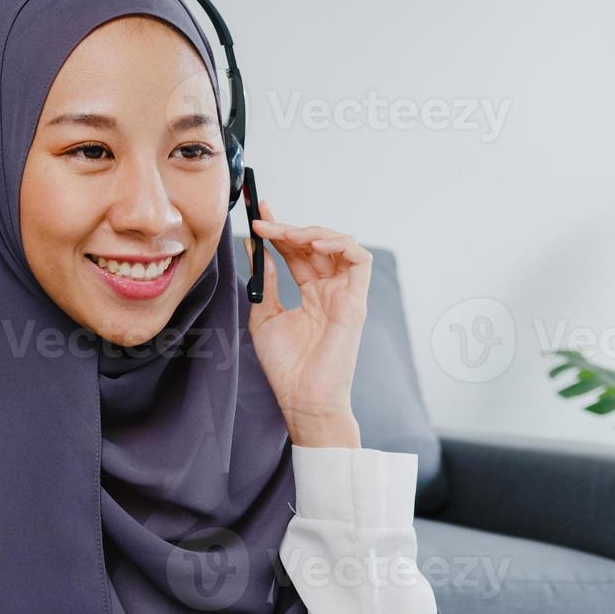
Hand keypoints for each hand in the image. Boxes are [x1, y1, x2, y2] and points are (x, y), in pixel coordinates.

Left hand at [246, 199, 368, 447]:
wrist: (303, 398)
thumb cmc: (287, 367)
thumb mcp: (265, 316)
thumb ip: (264, 282)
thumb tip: (255, 249)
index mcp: (311, 295)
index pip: (298, 252)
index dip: (280, 231)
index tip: (258, 215)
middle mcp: (331, 291)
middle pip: (315, 245)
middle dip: (288, 227)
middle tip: (263, 220)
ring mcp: (345, 295)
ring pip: (339, 245)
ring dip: (312, 232)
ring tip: (285, 233)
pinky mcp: (356, 301)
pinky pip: (359, 260)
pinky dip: (339, 244)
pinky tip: (313, 244)